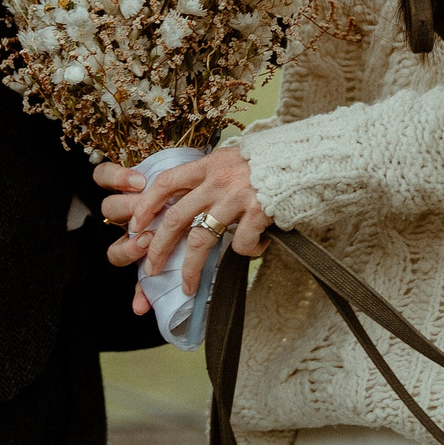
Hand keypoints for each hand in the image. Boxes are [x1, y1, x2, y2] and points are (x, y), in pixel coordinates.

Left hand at [100, 147, 269, 302]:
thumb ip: (213, 175)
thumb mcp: (234, 159)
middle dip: (158, 247)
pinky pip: (241, 244)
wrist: (307, 158)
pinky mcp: (258, 212)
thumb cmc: (271, 162)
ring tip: (187, 286)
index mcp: (209, 165)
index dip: (147, 204)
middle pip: (177, 217)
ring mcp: (237, 197)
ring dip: (191, 268)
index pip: (166, 182)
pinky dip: (247, 252)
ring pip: (202, 239)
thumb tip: (193, 198)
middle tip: (150, 268)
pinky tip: (256, 248)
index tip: (136, 224)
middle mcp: (219, 181)